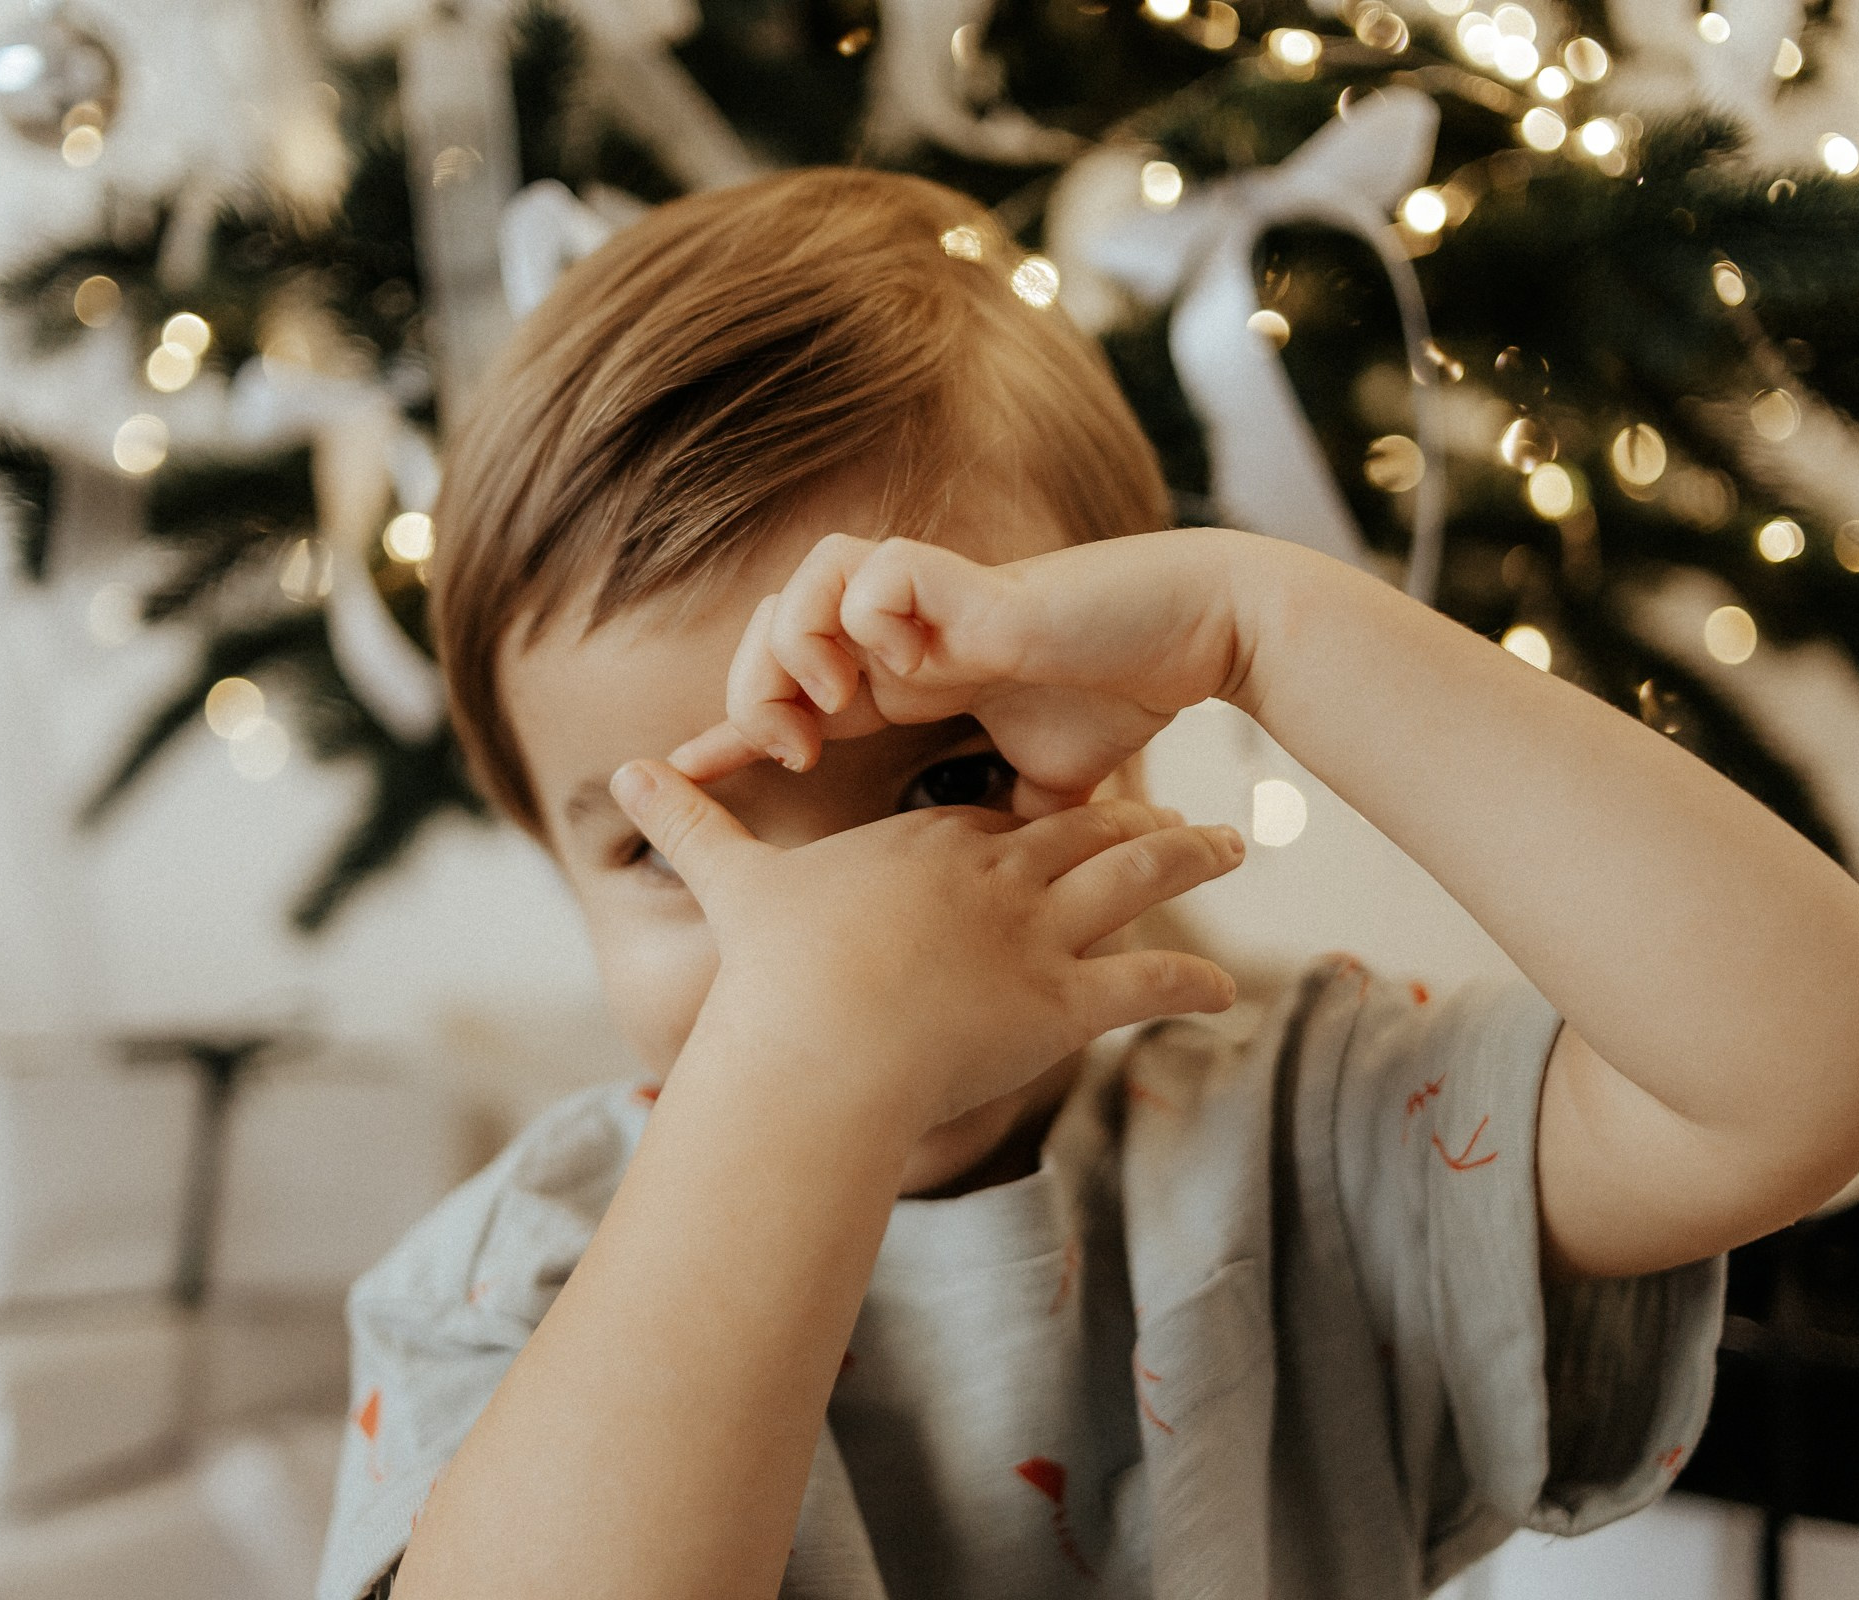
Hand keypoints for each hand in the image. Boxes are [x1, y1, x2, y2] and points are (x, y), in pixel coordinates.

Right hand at [608, 759, 1242, 1133]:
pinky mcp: (1063, 1004)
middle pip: (1085, 832)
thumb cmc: (776, 969)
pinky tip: (1230, 987)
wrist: (817, 1046)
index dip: (1043, 808)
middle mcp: (997, 874)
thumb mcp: (733, 883)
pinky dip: (1193, 983)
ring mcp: (1037, 935)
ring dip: (1191, 862)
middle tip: (1189, 815)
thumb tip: (621, 772)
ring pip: (1134, 882)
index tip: (1079, 797)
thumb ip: (690, 825)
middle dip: (1142, 820)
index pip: (1002, 815)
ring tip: (1236, 846)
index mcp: (932, 843)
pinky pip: (1146, 985)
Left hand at [667, 529, 1249, 815]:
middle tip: (786, 755)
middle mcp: (900, 636)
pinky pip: (874, 571)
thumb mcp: (1044, 790)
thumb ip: (999, 832)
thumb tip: (982, 912)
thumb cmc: (1117, 697)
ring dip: (796, 648)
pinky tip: (897, 669)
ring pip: (803, 588)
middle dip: (751, 693)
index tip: (679, 779)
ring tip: (828, 706)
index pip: (791, 700)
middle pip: (769, 635)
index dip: (732, 735)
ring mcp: (928, 603)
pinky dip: (865, 617)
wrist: (1189, 638)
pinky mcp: (966, 579)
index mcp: (903, 681)